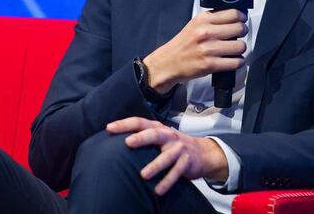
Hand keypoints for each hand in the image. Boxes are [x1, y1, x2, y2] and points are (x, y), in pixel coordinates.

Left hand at [106, 117, 228, 194]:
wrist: (203, 152)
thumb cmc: (175, 145)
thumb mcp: (161, 137)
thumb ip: (144, 137)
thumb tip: (116, 143)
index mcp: (159, 129)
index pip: (141, 122)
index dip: (125, 124)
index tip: (110, 128)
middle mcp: (169, 136)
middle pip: (155, 134)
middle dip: (142, 138)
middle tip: (128, 143)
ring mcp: (179, 148)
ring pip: (167, 156)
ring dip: (155, 165)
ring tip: (144, 175)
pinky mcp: (186, 162)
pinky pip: (176, 172)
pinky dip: (167, 181)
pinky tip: (158, 190)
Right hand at [144, 10, 247, 92]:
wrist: (169, 62)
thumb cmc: (184, 44)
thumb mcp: (196, 24)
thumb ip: (213, 19)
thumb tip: (236, 16)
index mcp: (203, 19)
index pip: (233, 13)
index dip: (241, 18)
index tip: (241, 21)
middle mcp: (206, 32)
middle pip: (240, 28)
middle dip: (242, 32)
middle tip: (238, 35)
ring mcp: (208, 49)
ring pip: (240, 46)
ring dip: (240, 49)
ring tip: (234, 50)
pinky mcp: (210, 64)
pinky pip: (236, 62)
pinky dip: (238, 62)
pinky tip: (233, 60)